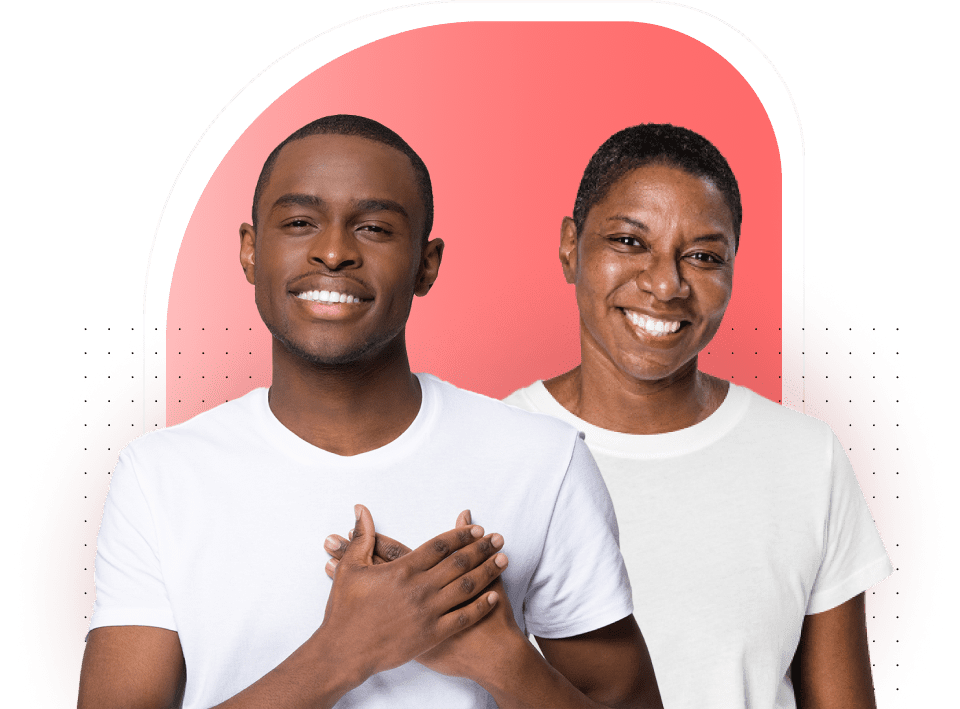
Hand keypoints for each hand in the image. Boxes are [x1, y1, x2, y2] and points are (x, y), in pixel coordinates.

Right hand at [317, 504, 506, 681]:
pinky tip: (494, 595)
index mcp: (402, 570)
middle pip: (459, 562)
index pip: (440, 545)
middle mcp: (420, 588)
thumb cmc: (344, 610)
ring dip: (487, 571)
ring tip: (503, 559)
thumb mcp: (349, 569)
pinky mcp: (432, 635)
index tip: (476, 527)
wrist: (344, 652)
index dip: (461, 534)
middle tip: (498, 538)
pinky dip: (481, 605)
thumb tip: (361, 510)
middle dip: (481, 548)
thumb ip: (362, 537)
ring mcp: (428, 612)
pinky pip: (463, 617)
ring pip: (466, 587)